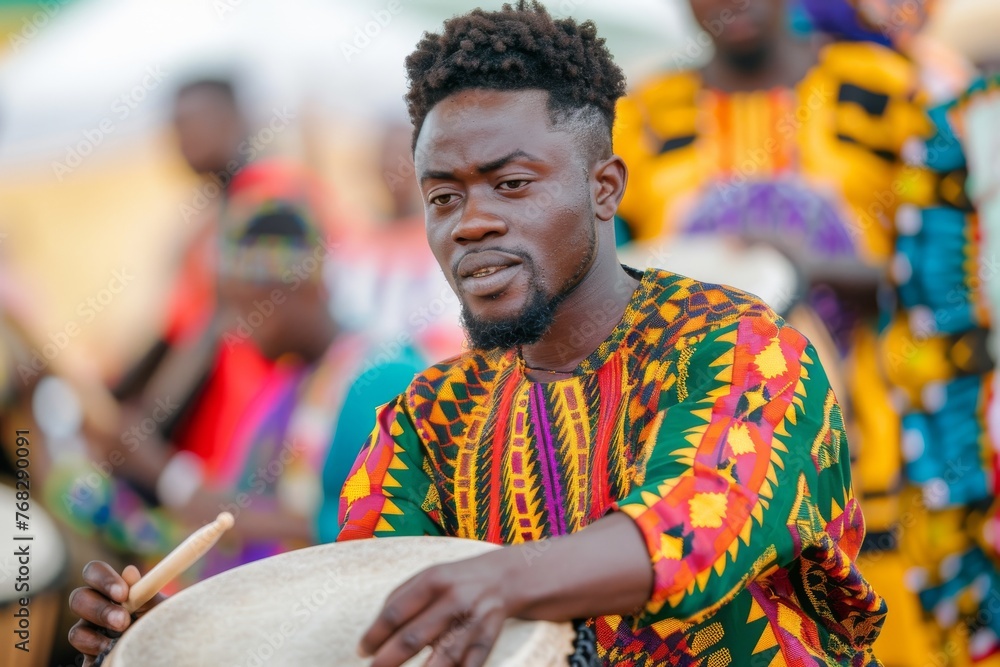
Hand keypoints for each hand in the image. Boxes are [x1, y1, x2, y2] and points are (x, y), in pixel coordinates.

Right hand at [68, 561, 165, 665]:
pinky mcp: (88, 654)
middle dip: (100, 608)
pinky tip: (110, 648)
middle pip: (78, 598)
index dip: (104, 579)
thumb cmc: (160, 624)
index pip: (94, 572)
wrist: (162, 653)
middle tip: (124, 620)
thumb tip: (129, 571)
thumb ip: (145, 591)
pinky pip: (79, 648)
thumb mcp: (158, 607)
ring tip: (122, 632)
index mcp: (111, 591)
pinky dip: (92, 646)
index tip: (124, 593)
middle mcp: (95, 609)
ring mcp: (89, 633)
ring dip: (97, 632)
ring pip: (75, 628)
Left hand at [359, 549, 516, 666]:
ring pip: (443, 656)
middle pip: (414, 637)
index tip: (362, 651)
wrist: (503, 579)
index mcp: (433, 581)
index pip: (395, 612)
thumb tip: (374, 635)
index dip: (375, 635)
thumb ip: (398, 599)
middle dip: (388, 659)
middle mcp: (453, 600)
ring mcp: (473, 623)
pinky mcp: (487, 641)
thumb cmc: (453, 581)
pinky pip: (469, 666)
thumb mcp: (426, 576)